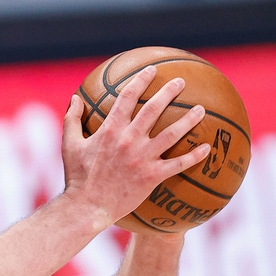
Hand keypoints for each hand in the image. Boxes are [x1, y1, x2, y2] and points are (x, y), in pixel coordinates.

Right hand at [61, 66, 209, 228]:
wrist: (87, 206)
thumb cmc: (76, 176)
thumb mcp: (69, 144)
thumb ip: (71, 119)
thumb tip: (75, 98)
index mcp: (109, 130)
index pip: (127, 97)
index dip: (140, 80)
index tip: (151, 70)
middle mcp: (128, 140)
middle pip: (154, 109)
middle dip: (169, 92)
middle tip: (181, 82)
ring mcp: (142, 158)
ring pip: (172, 134)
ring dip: (189, 119)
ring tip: (200, 109)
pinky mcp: (152, 176)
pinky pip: (178, 164)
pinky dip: (194, 156)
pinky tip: (206, 148)